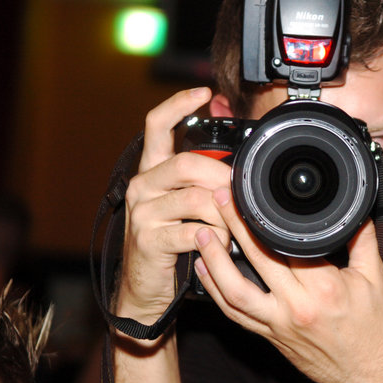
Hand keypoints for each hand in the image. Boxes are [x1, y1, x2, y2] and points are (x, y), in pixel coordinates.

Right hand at [118, 88, 231, 323]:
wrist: (145, 290)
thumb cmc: (171, 245)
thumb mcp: (183, 207)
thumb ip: (201, 181)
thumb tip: (234, 162)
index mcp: (151, 173)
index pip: (156, 126)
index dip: (178, 105)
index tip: (203, 92)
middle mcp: (141, 186)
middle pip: (187, 162)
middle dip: (222, 176)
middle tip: (241, 193)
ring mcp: (142, 213)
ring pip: (197, 198)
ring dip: (224, 216)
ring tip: (231, 231)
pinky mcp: (148, 240)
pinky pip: (196, 231)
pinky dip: (216, 239)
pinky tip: (219, 246)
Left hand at [192, 186, 382, 382]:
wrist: (375, 375)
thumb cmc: (377, 329)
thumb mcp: (375, 278)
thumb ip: (360, 240)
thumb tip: (354, 211)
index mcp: (325, 288)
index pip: (286, 246)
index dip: (264, 219)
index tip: (250, 198)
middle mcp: (297, 307)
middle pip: (256, 261)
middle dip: (234, 227)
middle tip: (219, 200)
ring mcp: (279, 325)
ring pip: (234, 292)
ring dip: (213, 262)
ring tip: (201, 235)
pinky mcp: (271, 338)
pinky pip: (236, 315)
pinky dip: (216, 292)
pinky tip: (205, 272)